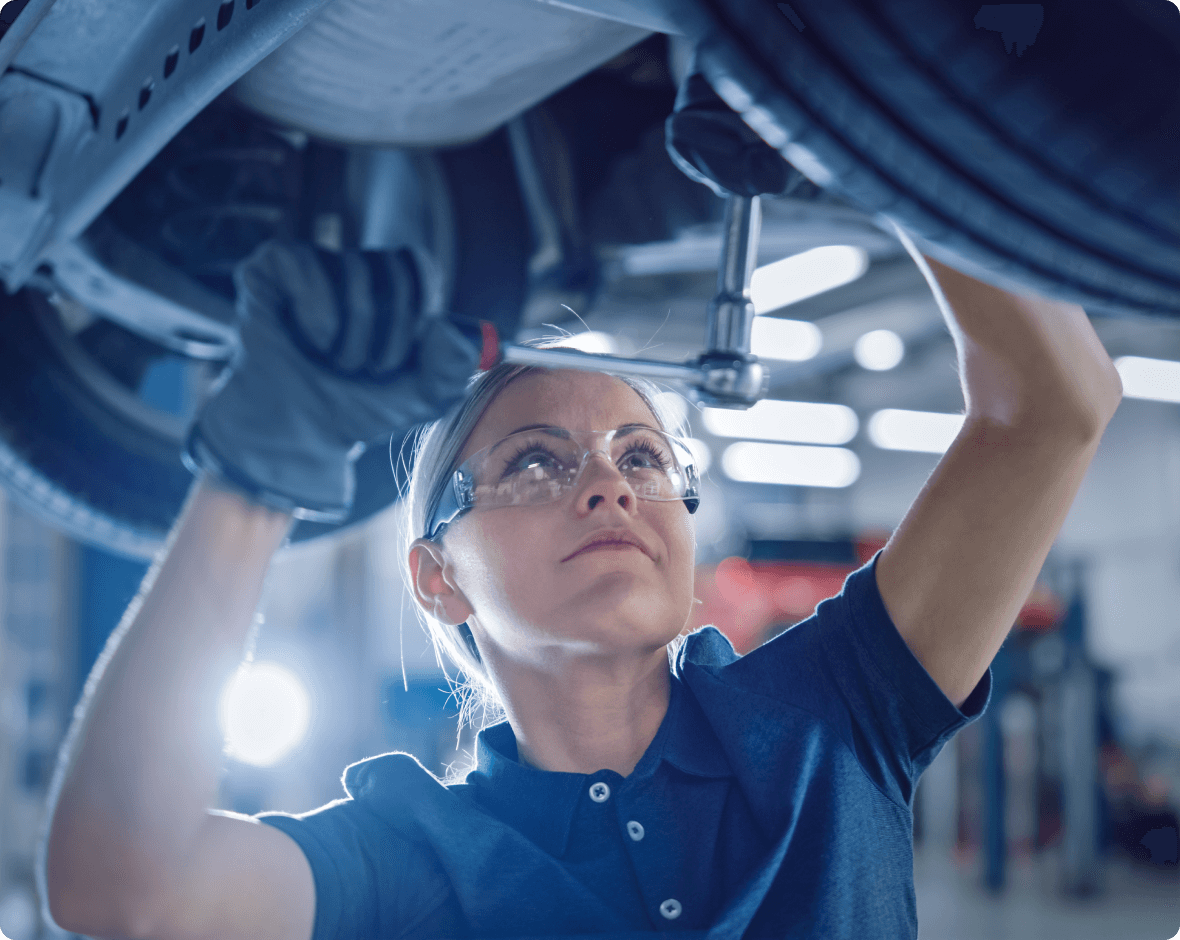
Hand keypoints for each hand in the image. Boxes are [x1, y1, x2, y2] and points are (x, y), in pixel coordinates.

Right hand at [184, 239, 491, 520]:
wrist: (298, 433)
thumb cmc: (359, 409)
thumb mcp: (424, 396)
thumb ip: (454, 367)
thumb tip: (442, 327)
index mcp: (393, 290)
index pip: (420, 268)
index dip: (418, 313)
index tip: (402, 356)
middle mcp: (354, 271)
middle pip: (394, 270)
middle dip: (388, 333)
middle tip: (367, 368)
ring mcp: (312, 265)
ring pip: (354, 269)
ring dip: (350, 334)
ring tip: (333, 360)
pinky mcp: (271, 268)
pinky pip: (306, 262)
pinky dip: (316, 313)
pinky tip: (305, 339)